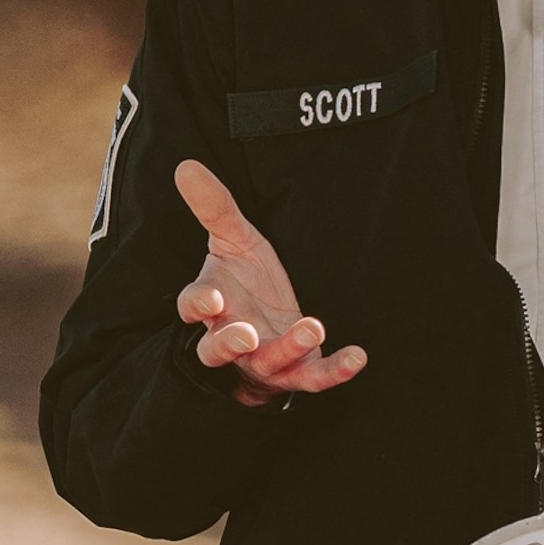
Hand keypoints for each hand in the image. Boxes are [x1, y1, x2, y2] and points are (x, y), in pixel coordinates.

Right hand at [173, 160, 365, 405]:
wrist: (271, 319)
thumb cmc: (245, 280)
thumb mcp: (234, 239)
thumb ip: (214, 207)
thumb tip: (186, 165)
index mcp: (212, 305)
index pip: (193, 307)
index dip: (199, 306)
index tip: (213, 300)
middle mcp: (231, 339)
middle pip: (216, 351)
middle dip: (229, 344)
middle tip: (246, 334)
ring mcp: (263, 360)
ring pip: (267, 364)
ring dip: (288, 349)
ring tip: (313, 328)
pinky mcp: (297, 373)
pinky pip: (313, 379)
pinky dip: (334, 371)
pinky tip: (357, 357)